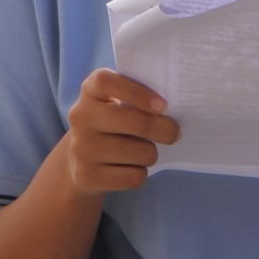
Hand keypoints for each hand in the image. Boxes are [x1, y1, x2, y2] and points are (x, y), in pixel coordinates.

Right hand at [64, 69, 177, 194]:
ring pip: (140, 153)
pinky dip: (140, 174)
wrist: (81, 160)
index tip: (163, 105)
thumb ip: (140, 98)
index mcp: (90, 91)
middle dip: (164, 129)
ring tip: (144, 151)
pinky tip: (131, 168)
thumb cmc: (113, 123)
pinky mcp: (86, 176)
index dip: (137, 92)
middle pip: (134, 121)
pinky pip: (134, 177)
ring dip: (151, 154)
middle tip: (174, 132)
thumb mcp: (118, 103)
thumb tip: (178, 109)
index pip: (105, 82)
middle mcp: (81, 117)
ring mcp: (81, 148)